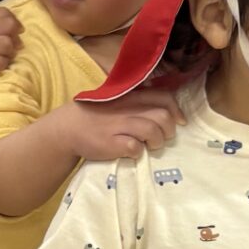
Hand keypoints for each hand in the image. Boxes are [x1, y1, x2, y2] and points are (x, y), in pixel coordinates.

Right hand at [0, 1, 21, 94]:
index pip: (2, 12)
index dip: (13, 19)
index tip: (15, 28)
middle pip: (9, 26)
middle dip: (15, 33)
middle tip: (13, 41)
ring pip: (7, 44)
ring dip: (10, 50)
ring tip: (4, 53)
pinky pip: (2, 62)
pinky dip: (3, 63)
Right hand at [61, 85, 181, 164]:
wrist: (68, 127)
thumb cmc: (97, 114)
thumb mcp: (118, 99)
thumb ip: (139, 100)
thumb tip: (167, 107)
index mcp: (132, 96)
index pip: (165, 98)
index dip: (177, 111)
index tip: (180, 122)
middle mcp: (128, 108)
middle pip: (163, 117)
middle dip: (169, 131)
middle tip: (162, 138)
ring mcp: (120, 125)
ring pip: (153, 132)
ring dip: (157, 142)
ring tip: (150, 146)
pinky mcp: (111, 143)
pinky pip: (135, 148)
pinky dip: (138, 152)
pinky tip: (132, 151)